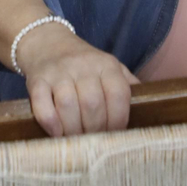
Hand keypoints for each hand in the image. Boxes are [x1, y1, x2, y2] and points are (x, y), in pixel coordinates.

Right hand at [16, 25, 134, 136]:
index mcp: (106, 64)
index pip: (119, 95)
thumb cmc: (84, 64)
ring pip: (68, 106)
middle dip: (95, 130)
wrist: (46, 43)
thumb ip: (128, 85)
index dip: (119, 121)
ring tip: (76, 141)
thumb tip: (150, 109)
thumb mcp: (110, 67)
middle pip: (93, 105)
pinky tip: (57, 133)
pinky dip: (51, 124)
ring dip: (73, 130)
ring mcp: (58, 72)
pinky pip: (42, 105)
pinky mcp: (37, 80)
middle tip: (93, 142)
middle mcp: (83, 65)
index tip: (114, 135)